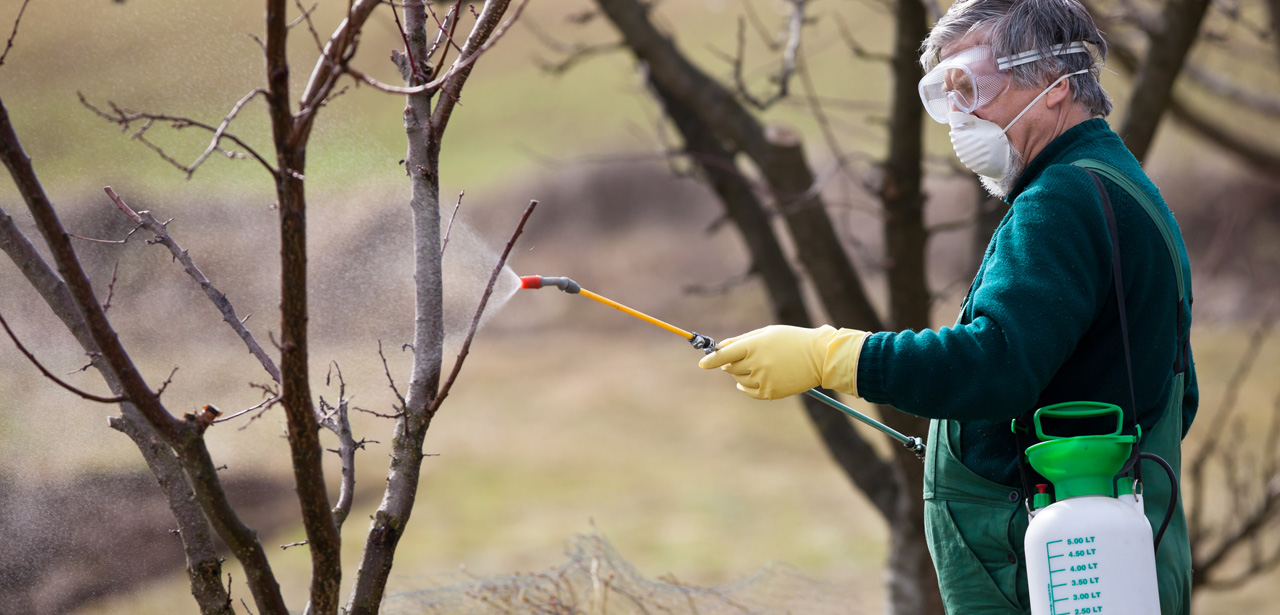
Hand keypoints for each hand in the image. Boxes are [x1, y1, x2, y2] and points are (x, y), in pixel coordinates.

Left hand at [698, 325, 866, 399]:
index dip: (711, 360)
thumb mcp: (767, 333)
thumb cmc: (791, 340)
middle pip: (730, 367)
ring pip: (739, 379)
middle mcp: (757, 364)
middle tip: (745, 357)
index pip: (725, 355)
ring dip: (741, 373)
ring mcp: (764, 380)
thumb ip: (742, 340)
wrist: (819, 356)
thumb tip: (720, 347)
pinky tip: (750, 380)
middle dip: (731, 363)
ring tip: (759, 365)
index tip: (702, 364)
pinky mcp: (770, 393)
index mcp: (754, 346)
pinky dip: (745, 387)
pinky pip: (749, 392)